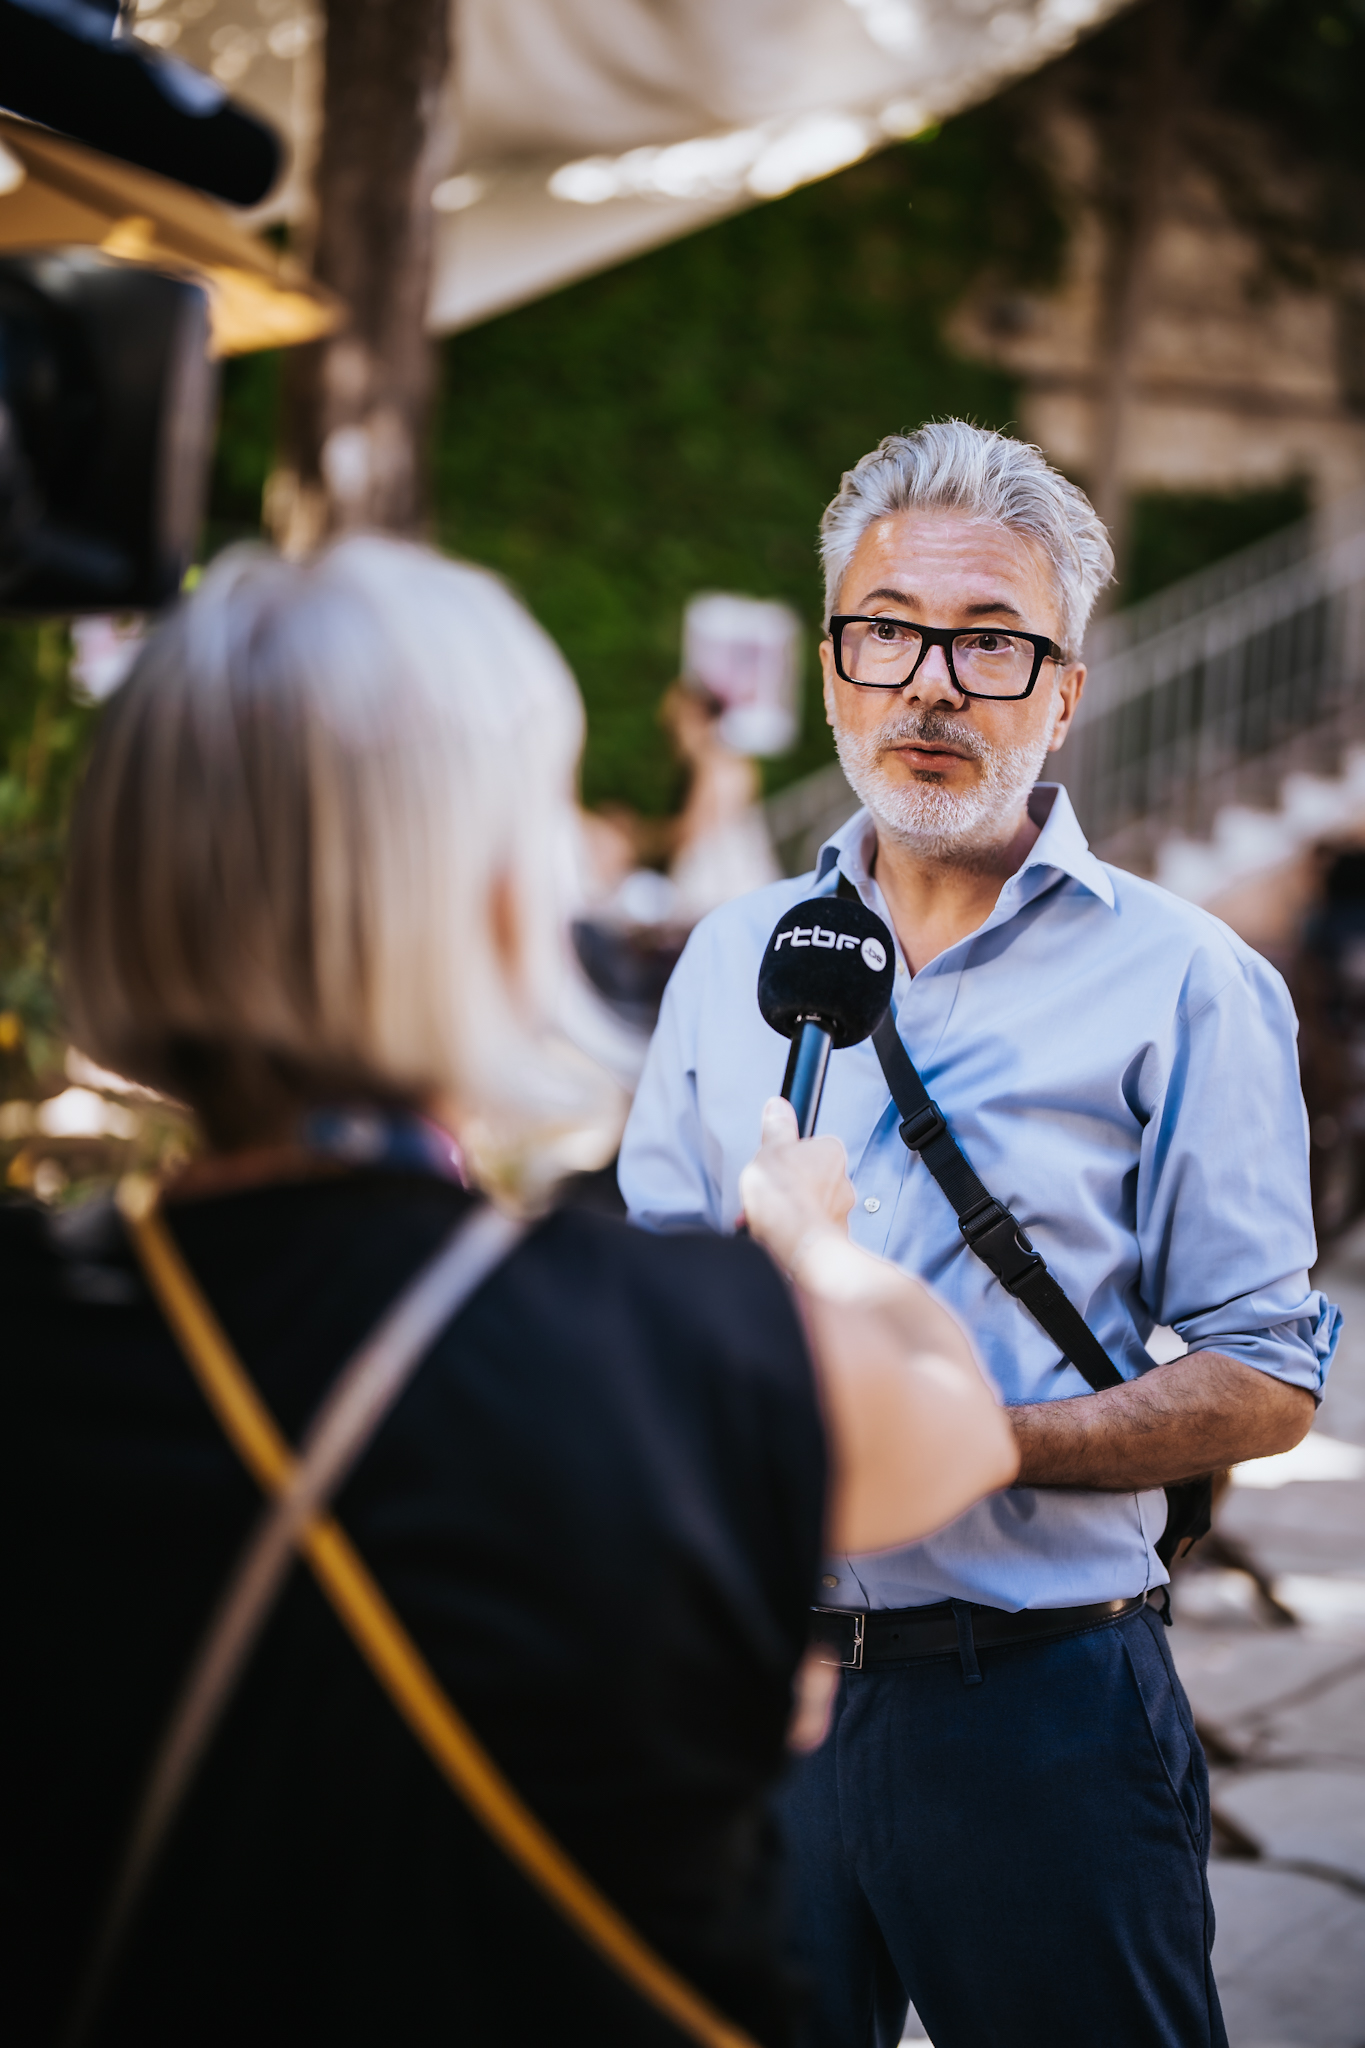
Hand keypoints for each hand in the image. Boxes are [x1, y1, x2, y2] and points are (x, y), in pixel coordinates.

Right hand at [738, 1097, 854, 1270]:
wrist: (795, 1243)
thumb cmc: (787, 1197)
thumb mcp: (771, 1149)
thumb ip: (776, 1127)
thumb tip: (778, 1107)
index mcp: (831, 1153)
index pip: (811, 1146)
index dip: (787, 1155)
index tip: (774, 1162)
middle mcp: (842, 1182)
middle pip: (810, 1177)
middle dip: (788, 1186)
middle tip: (768, 1191)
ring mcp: (839, 1212)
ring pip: (810, 1206)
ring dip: (789, 1210)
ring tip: (764, 1217)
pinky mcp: (832, 1237)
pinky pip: (809, 1230)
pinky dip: (793, 1232)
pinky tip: (773, 1234)